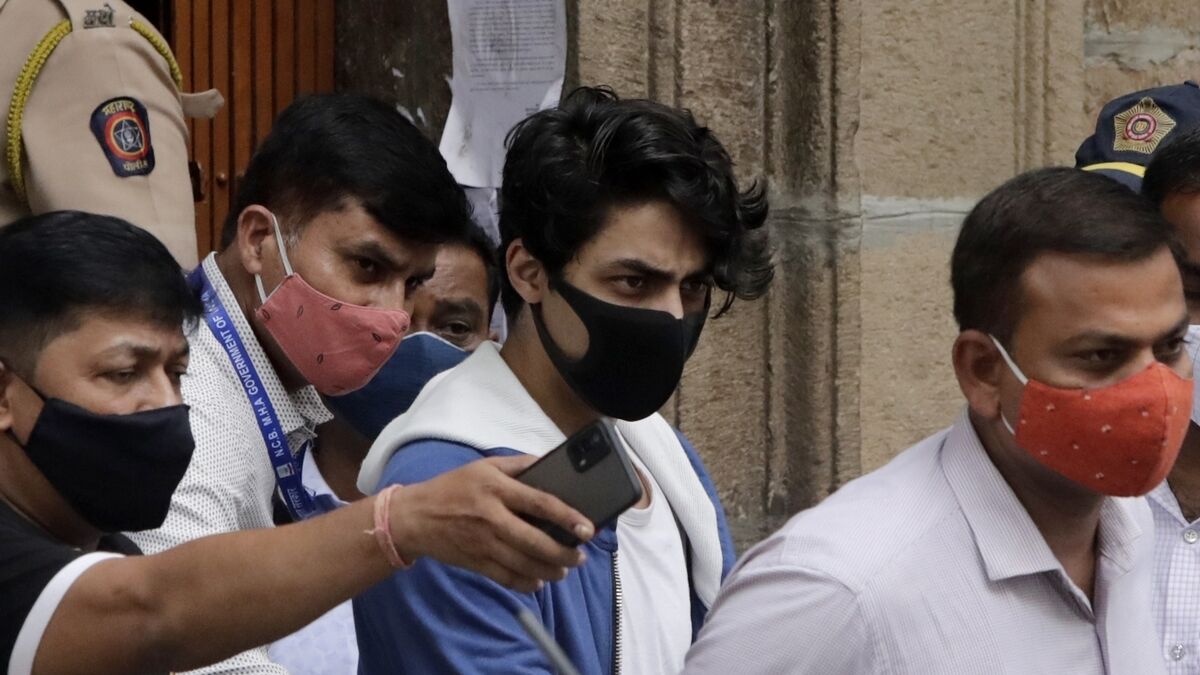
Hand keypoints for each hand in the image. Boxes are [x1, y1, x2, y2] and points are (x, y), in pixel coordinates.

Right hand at [388, 456, 594, 591]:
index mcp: (497, 488)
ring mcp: (483, 543)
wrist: (414, 516)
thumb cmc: (454, 487)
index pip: (540, 503)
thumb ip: (520, 464)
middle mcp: (491, 517)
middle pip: (536, 541)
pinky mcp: (475, 562)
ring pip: (524, 564)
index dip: (568, 517)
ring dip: (550, 570)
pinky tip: (540, 581)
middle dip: (564, 553)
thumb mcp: (485, 466)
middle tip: (581, 556)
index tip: (587, 528)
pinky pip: (507, 578)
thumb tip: (552, 465)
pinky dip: (527, 583)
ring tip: (565, 568)